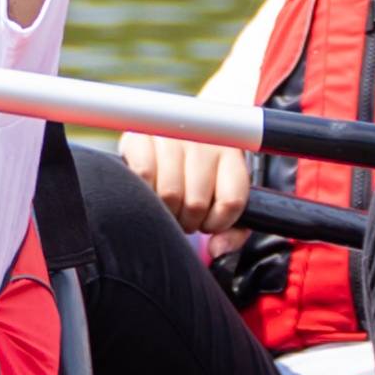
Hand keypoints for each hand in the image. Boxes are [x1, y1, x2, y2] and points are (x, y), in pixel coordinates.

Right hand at [125, 131, 254, 235]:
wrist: (172, 124)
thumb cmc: (200, 170)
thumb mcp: (224, 194)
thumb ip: (232, 230)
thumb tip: (217, 250)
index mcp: (232, 153)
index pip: (231, 201)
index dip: (217, 223)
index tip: (208, 222)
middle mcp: (204, 138)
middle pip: (196, 203)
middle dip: (187, 220)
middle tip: (181, 215)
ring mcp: (172, 134)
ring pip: (169, 194)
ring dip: (165, 211)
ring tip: (166, 205)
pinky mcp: (142, 135)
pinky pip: (143, 175)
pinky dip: (144, 192)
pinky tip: (149, 189)